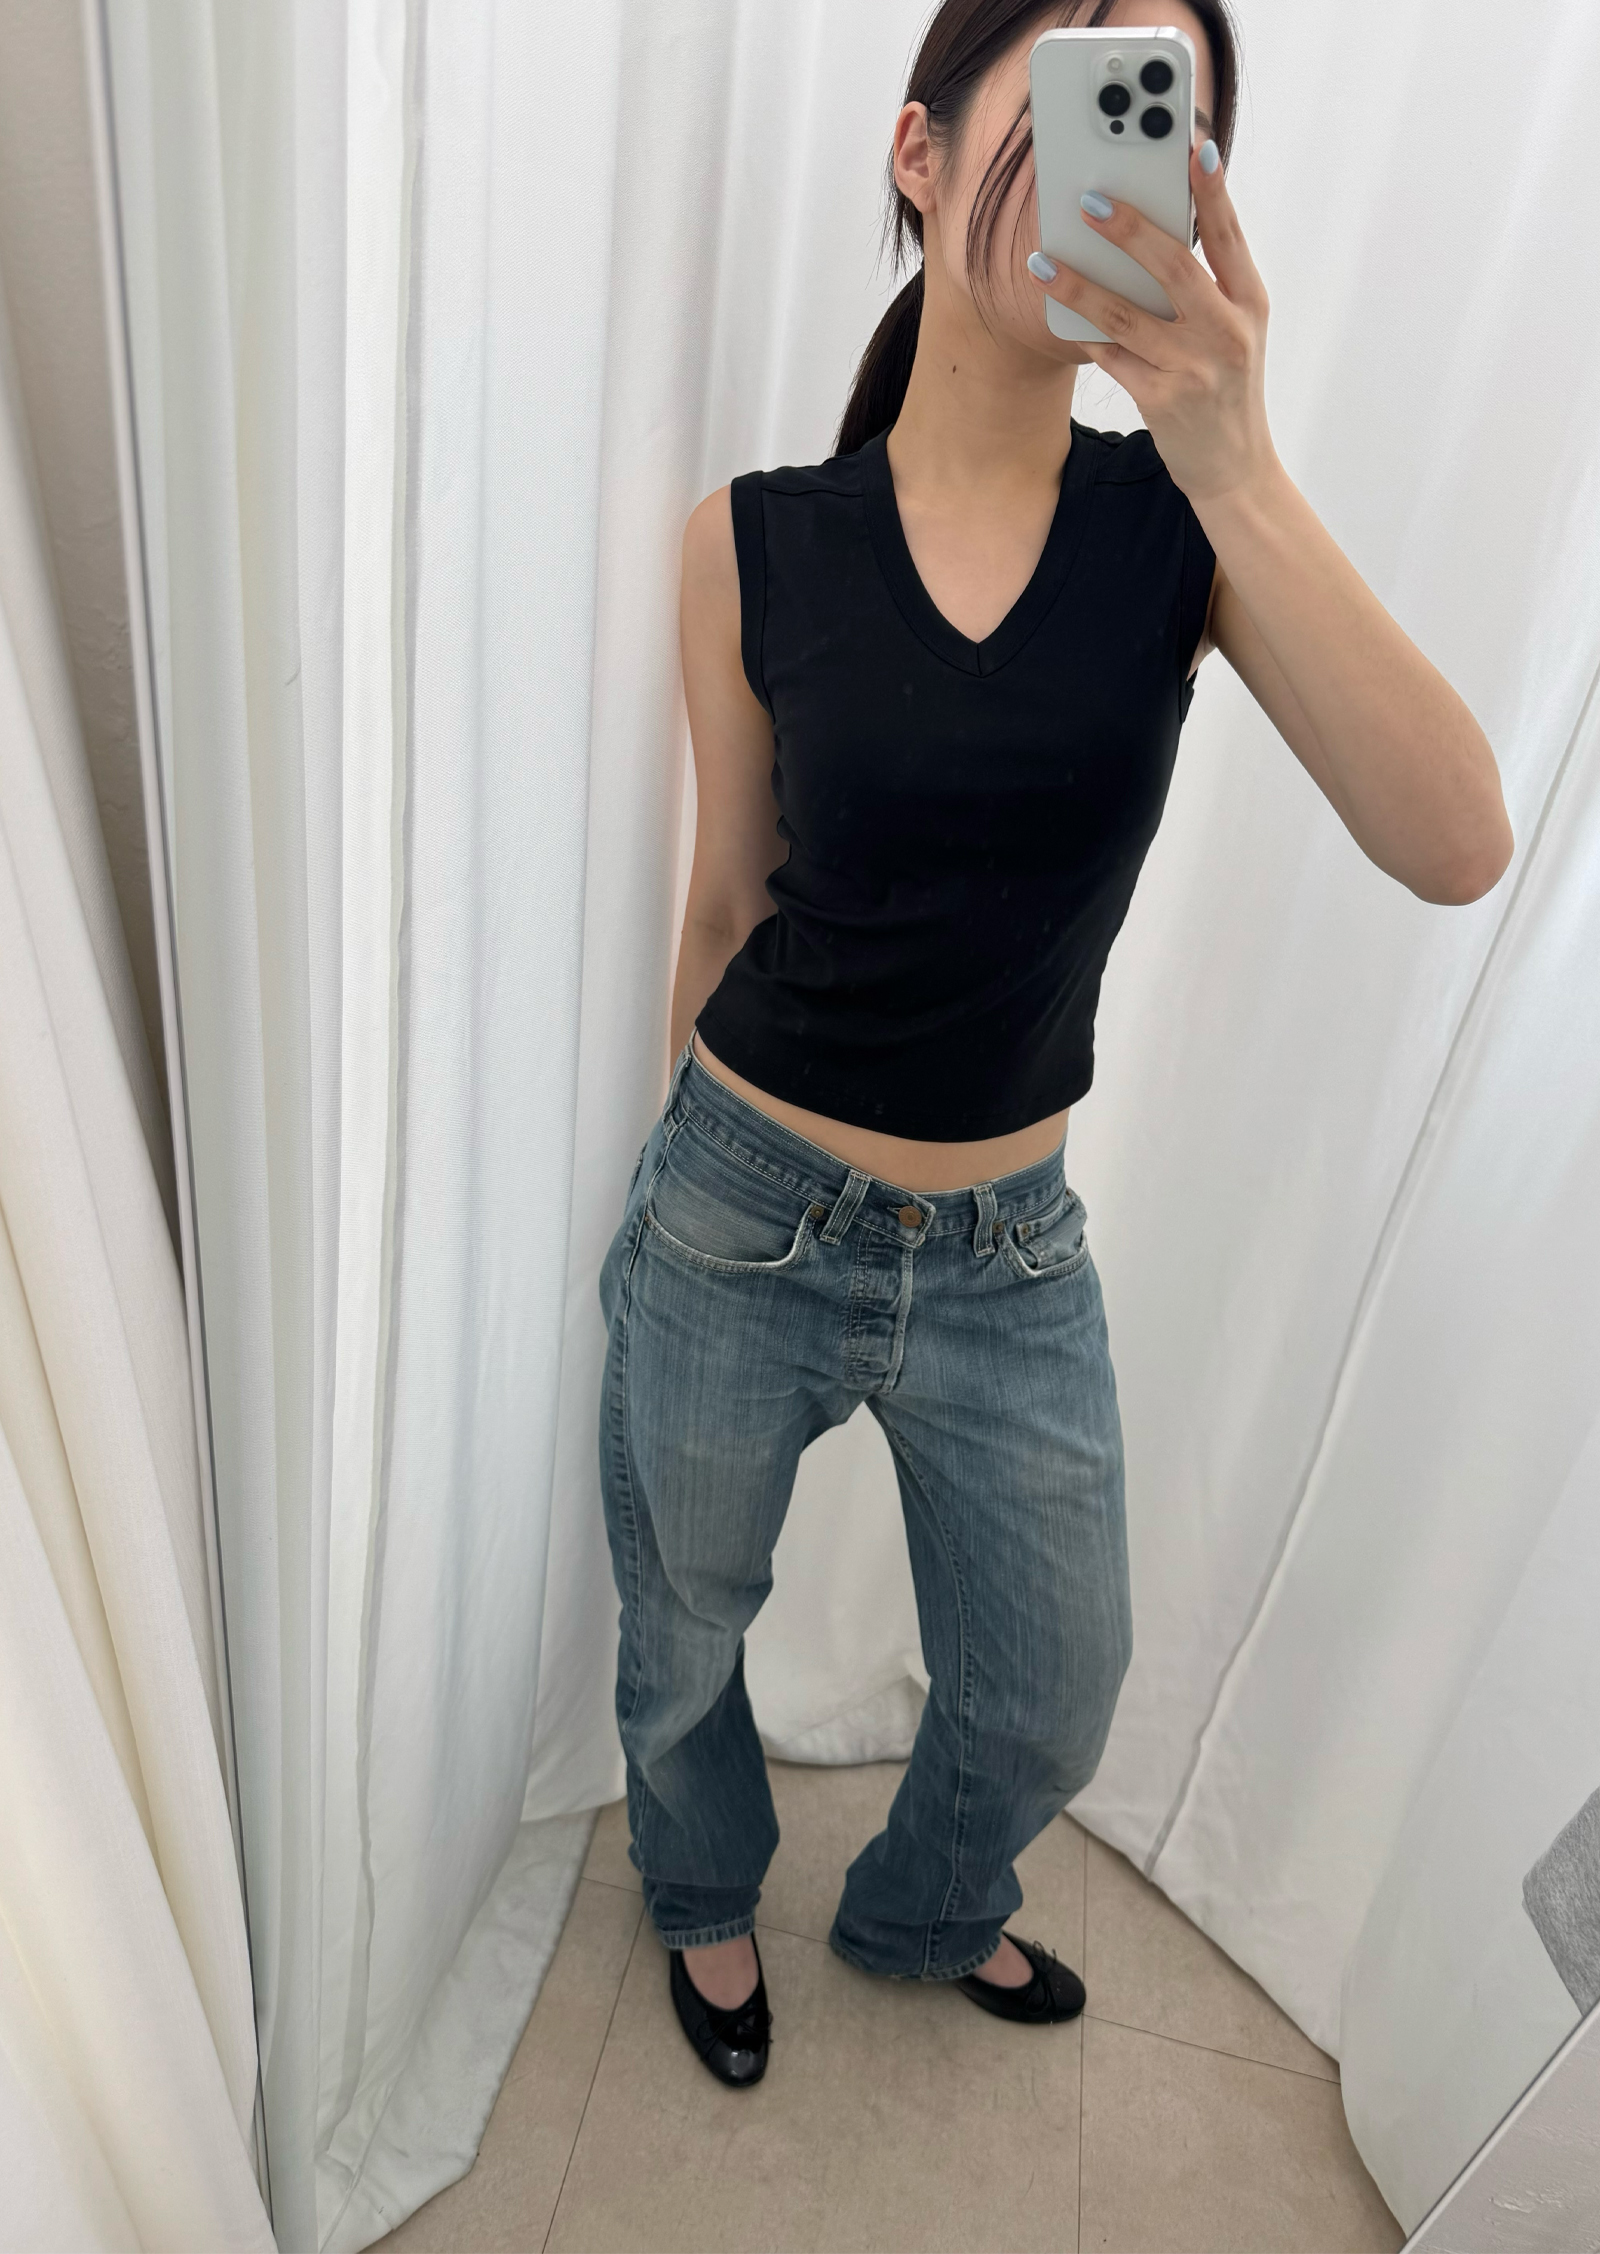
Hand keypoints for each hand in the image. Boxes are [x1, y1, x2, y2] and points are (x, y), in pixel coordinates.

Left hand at [1030, 143, 1274, 507]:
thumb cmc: (1226, 388)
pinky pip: (1112, 357)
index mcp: (1250, 304)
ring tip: (1044, 261)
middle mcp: (1228, 333)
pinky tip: (1056, 309)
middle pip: (1174, 269)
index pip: (1229, 237)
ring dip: (1081, 285)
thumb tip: (1150, 235)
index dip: (1213, 191)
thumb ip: (1205, 287)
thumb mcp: (1234, 332)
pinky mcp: (1163, 401)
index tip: (1193, 146)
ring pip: (1128, 316)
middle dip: (1131, 231)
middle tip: (1090, 201)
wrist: (1235, 468)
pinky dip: (1084, 332)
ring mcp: (1195, 369)